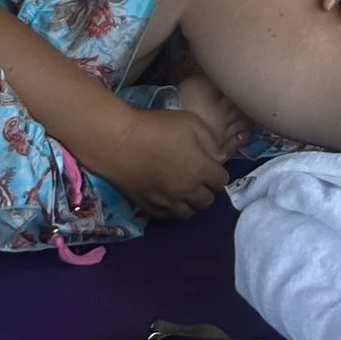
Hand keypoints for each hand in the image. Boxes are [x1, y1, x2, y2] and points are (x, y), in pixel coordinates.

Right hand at [109, 103, 232, 218]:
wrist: (119, 142)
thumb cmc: (157, 127)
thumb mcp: (191, 123)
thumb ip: (211, 142)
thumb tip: (218, 158)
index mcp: (201, 170)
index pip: (221, 181)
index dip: (218, 174)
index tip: (211, 166)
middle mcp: (187, 191)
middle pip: (207, 201)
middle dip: (207, 190)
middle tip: (200, 179)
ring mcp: (167, 202)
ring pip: (189, 213)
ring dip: (192, 203)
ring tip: (186, 191)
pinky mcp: (149, 207)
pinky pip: (168, 216)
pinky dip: (174, 209)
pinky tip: (170, 198)